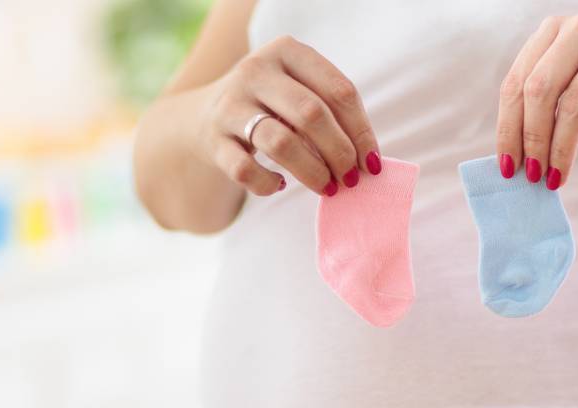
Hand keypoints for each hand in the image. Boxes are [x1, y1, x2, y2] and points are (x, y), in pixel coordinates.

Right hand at [198, 35, 380, 196]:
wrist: (205, 115)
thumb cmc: (272, 105)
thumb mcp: (299, 89)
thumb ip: (332, 111)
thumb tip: (369, 159)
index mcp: (287, 51)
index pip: (339, 91)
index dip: (361, 131)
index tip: (371, 162)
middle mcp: (256, 70)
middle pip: (312, 114)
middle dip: (339, 152)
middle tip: (350, 178)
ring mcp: (230, 104)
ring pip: (280, 143)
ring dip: (312, 172)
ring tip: (327, 187)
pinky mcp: (213, 140)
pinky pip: (245, 170)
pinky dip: (268, 184)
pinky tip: (280, 185)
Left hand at [496, 12, 577, 188]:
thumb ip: (548, 113)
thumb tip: (519, 159)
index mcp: (553, 33)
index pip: (516, 83)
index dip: (508, 128)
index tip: (507, 167)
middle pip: (539, 90)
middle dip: (532, 139)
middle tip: (533, 175)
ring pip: (574, 99)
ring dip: (562, 145)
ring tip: (559, 174)